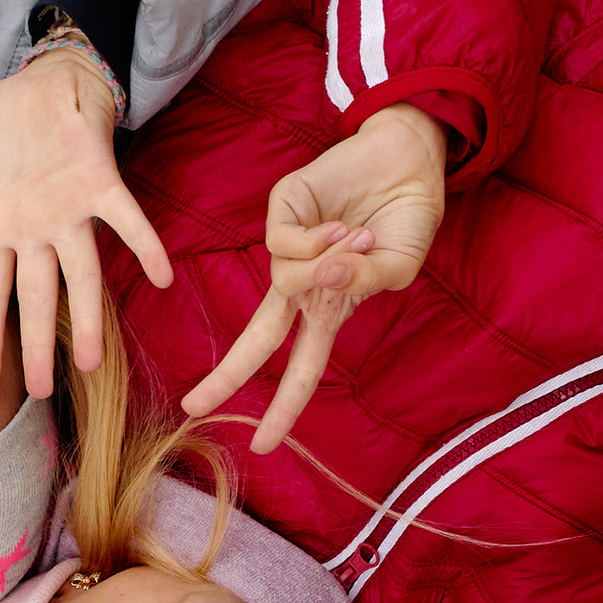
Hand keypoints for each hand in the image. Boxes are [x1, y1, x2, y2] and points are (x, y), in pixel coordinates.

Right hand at [0, 50, 172, 394]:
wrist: (47, 80)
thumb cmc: (0, 117)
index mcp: (1, 224)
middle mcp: (37, 228)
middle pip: (36, 296)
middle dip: (36, 343)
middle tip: (43, 391)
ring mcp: (71, 210)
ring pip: (82, 274)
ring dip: (86, 318)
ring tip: (92, 363)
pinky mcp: (102, 184)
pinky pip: (127, 220)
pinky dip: (146, 246)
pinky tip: (163, 277)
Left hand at [180, 110, 447, 458]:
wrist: (409, 157)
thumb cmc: (406, 219)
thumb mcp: (399, 267)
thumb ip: (365, 284)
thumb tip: (328, 278)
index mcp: (331, 304)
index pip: (301, 365)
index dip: (284, 405)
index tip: (264, 445)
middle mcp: (302, 280)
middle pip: (259, 337)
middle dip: (228, 374)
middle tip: (193, 407)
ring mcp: (289, 244)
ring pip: (283, 282)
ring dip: (327, 266)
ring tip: (362, 235)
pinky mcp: (282, 208)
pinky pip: (282, 244)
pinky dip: (316, 241)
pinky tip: (341, 225)